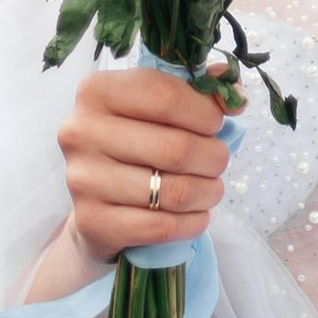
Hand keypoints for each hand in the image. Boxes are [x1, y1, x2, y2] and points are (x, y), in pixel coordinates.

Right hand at [56, 65, 230, 267]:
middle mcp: (81, 132)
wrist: (97, 200)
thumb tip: (236, 97)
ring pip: (174, 191)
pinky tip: (197, 215)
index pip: (167, 96)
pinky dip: (192, 222)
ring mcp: (82, 179)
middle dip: (213, 157)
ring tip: (211, 189)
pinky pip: (161, 226)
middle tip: (218, 161)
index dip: (206, 113)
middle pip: (176, 148)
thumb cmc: (135, 141)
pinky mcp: (92, 221)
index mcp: (97, 91)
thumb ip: (199, 91)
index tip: (216, 124)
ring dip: (207, 193)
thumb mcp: (159, 105)